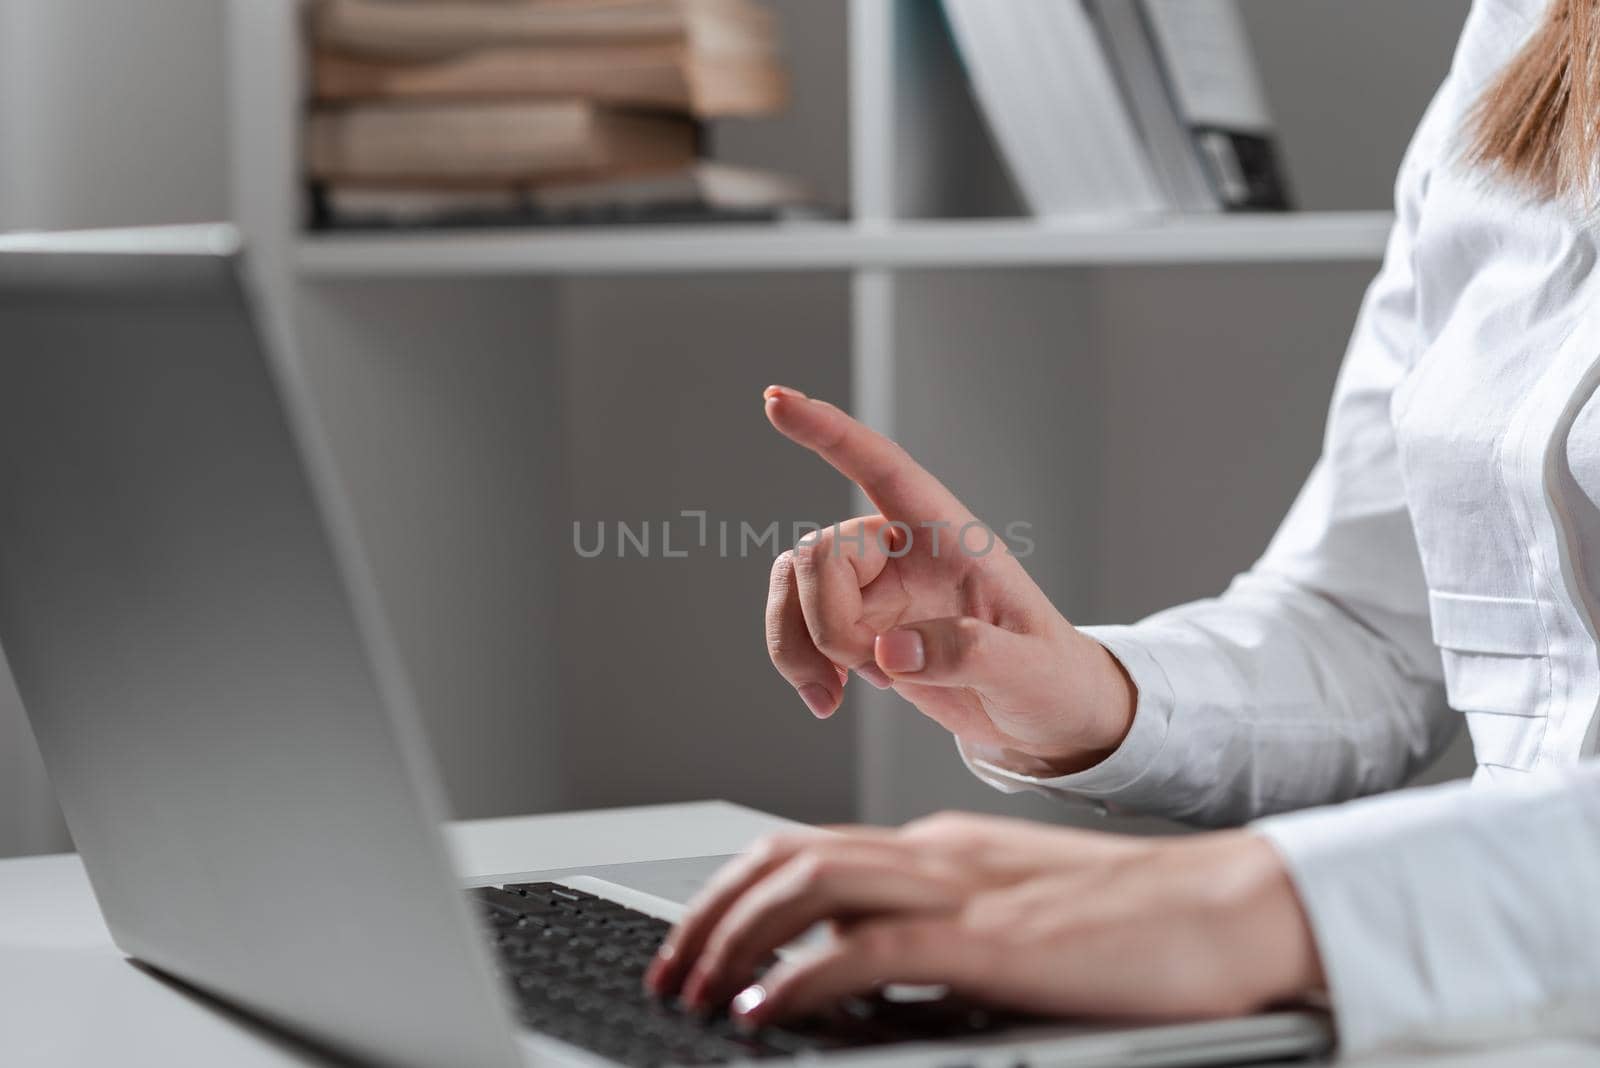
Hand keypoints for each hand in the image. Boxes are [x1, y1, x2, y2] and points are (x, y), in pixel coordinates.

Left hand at [644, 813, 1322, 1029]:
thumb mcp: (1019, 920)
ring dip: (735, 938)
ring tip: (692, 989)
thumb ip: (944, 934)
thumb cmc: (1142, 923)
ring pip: (811, 886)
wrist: (1235, 906)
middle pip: (788, 858)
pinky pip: (870, 949)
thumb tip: (866, 972)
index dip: (735, 893)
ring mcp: (961, 888)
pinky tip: (764, 1012)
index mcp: (941, 847)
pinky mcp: (991, 939)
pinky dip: (801, 978)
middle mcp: (937, 852)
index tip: (695, 943)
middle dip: (710, 911)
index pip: (808, 850)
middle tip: (667, 969)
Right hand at [762, 385, 1133, 773]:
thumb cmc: (1052, 680)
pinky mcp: (858, 626)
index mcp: (950, 537)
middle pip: (822, 552)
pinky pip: (795, 625)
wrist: (1044, 719)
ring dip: (798, 644)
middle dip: (827, 618)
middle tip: (875, 669)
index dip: (830, 432)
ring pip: (795, 585)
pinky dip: (796, 663)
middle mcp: (902, 552)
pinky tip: (827, 698)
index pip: (884, 468)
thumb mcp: (1030, 671)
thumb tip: (889, 649)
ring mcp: (874, 589)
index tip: (776, 401)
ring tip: (838, 693)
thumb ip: (968, 654)